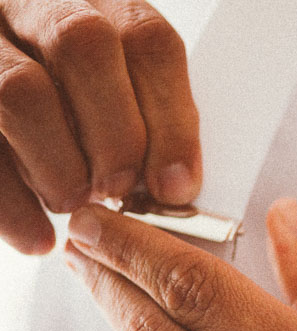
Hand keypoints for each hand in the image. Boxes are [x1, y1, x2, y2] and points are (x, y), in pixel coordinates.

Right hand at [0, 1, 199, 253]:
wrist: (3, 95)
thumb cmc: (66, 106)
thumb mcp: (106, 94)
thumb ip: (139, 119)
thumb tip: (175, 187)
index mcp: (92, 0)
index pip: (145, 37)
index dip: (170, 117)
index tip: (177, 186)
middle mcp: (28, 1)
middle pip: (84, 45)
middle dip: (115, 134)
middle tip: (119, 191)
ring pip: (19, 88)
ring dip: (58, 164)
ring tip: (73, 206)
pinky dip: (8, 202)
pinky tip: (34, 238)